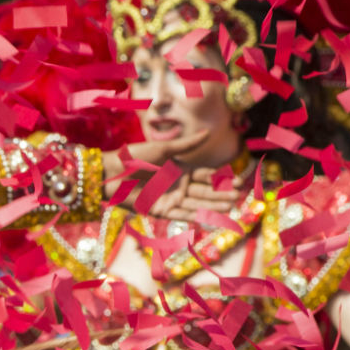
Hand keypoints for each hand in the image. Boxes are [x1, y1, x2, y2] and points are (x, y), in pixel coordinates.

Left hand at [104, 130, 242, 219]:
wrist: (111, 173)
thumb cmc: (134, 157)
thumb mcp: (163, 149)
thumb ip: (186, 145)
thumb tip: (208, 132)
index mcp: (180, 170)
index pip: (206, 176)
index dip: (221, 180)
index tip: (238, 182)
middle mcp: (178, 186)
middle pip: (204, 192)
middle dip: (221, 195)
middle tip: (238, 198)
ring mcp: (170, 199)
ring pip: (196, 205)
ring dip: (213, 206)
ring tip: (231, 207)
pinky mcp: (159, 211)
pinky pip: (180, 215)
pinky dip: (195, 216)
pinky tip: (210, 217)